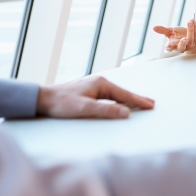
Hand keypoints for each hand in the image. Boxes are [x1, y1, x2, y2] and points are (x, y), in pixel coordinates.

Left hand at [37, 76, 154, 118]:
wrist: (43, 99)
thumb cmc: (61, 103)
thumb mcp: (84, 109)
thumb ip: (106, 110)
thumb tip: (127, 112)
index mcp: (101, 84)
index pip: (124, 94)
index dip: (139, 101)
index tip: (151, 105)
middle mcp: (100, 82)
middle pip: (123, 92)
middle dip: (138, 98)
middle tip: (152, 103)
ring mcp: (95, 86)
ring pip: (117, 94)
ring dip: (129, 99)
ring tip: (141, 103)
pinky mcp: (90, 91)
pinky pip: (110, 95)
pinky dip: (120, 99)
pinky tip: (122, 102)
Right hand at [153, 19, 195, 53]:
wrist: (190, 37)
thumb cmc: (178, 36)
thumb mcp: (170, 32)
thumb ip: (163, 30)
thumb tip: (153, 27)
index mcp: (173, 46)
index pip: (170, 48)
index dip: (169, 47)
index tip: (168, 46)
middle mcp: (181, 47)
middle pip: (182, 47)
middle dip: (182, 43)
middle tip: (184, 39)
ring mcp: (190, 45)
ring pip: (191, 38)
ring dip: (190, 29)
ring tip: (190, 21)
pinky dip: (195, 27)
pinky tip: (193, 21)